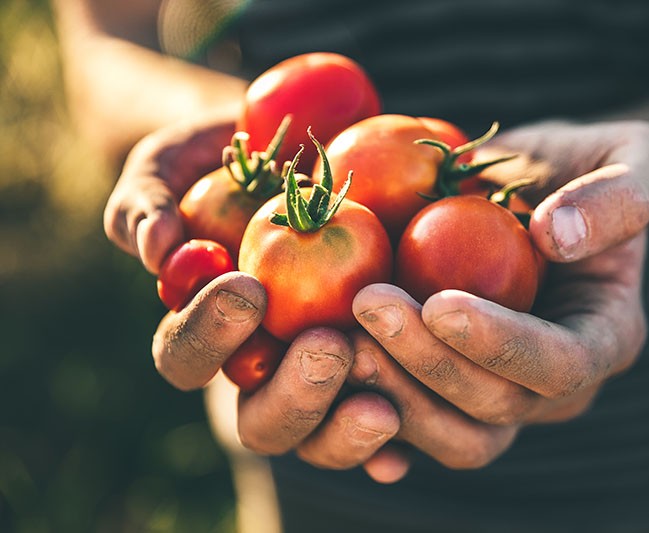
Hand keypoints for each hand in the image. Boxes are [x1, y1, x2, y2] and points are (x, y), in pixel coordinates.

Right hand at [104, 118, 404, 481]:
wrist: (309, 149)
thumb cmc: (231, 161)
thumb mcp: (176, 165)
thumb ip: (146, 202)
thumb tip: (152, 251)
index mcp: (206, 331)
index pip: (186, 357)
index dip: (209, 334)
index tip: (249, 289)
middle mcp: (262, 368)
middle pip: (259, 420)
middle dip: (291, 395)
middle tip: (326, 350)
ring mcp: (321, 379)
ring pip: (320, 438)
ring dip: (344, 428)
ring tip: (381, 405)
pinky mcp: (379, 377)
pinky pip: (387, 422)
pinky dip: (393, 443)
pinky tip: (408, 442)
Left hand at [350, 120, 648, 469]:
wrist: (539, 189)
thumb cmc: (588, 166)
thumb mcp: (634, 153)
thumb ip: (621, 192)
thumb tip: (557, 236)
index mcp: (606, 337)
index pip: (560, 365)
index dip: (501, 345)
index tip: (439, 303)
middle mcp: (556, 386)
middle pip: (495, 408)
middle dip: (428, 364)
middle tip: (367, 305)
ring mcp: (502, 395)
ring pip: (451, 434)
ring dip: (390, 393)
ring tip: (336, 335)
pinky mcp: (453, 391)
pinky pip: (411, 426)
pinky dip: (368, 411)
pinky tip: (327, 377)